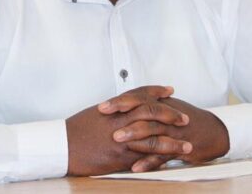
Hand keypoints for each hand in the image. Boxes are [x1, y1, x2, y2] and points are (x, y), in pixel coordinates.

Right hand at [66, 86, 189, 175]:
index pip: (140, 94)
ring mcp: (123, 137)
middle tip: (185, 117)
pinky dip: (161, 158)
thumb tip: (121, 110)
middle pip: (152, 111)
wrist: (63, 146)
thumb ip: (112, 112)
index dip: (156, 91)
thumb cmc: (75, 130)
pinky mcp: (121, 156)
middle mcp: (122, 119)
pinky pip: (146, 156)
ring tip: (188, 144)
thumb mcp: (95, 115)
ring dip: (173, 140)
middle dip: (171, 114)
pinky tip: (173, 161)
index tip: (169, 90)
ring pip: (154, 135)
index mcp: (115, 107)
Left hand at [99, 91, 229, 171]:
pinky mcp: (179, 147)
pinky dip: (148, 161)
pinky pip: (162, 155)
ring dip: (133, 134)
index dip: (119, 100)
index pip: (137, 97)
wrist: (213, 131)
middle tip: (104, 114)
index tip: (102, 106)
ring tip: (117, 139)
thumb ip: (145, 107)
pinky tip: (135, 168)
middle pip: (141, 108)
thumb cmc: (184, 119)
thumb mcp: (165, 108)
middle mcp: (164, 113)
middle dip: (121, 111)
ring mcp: (172, 130)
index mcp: (159, 103)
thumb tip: (120, 109)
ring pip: (151, 130)